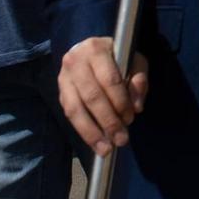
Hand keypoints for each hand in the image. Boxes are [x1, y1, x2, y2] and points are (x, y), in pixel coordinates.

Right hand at [58, 38, 149, 156]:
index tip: (130, 118)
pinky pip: (69, 114)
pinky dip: (83, 130)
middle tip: (121, 140)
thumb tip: (137, 106)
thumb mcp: (135, 61)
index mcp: (96, 49)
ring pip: (75, 109)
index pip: (109, 80)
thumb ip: (139, 80)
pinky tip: (95, 142)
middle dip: (107, 121)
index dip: (120, 102)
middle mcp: (75, 60)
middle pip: (92, 96)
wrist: (92, 51)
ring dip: (91, 132)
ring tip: (105, 149)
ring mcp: (64, 76)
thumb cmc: (118, 58)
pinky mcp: (59, 91)